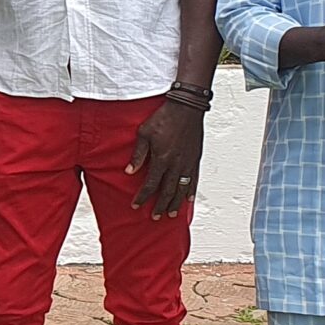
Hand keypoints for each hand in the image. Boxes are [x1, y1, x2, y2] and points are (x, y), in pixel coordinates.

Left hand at [128, 100, 204, 218]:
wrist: (186, 108)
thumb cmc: (164, 118)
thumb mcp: (144, 134)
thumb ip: (138, 154)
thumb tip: (129, 171)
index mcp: (161, 159)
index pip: (150, 184)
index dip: (143, 197)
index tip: (136, 205)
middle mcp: (176, 164)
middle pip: (167, 191)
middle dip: (160, 205)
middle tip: (155, 216)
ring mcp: (187, 163)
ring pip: (182, 189)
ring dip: (176, 203)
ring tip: (171, 213)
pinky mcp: (195, 158)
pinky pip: (194, 179)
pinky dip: (191, 190)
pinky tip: (188, 198)